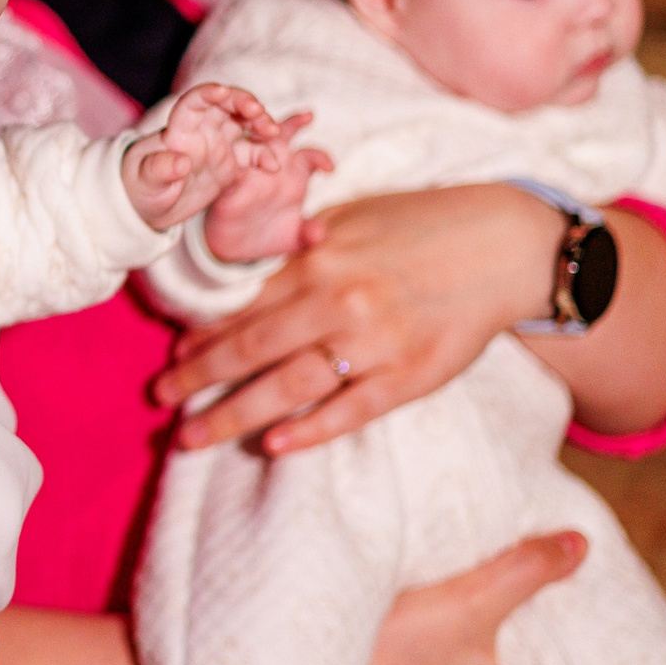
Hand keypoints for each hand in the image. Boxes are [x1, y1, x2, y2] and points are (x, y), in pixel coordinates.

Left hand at [123, 83, 285, 230]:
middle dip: (243, 102)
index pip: (193, 103)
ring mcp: (217, 145)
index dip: (208, 93)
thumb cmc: (141, 188)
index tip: (223, 92)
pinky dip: (264, 155)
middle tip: (258, 112)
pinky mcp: (230, 162)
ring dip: (260, 123)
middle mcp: (201, 131)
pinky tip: (273, 166)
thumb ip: (160, 170)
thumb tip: (181, 161)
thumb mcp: (146, 182)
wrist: (151, 206)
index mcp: (178, 130)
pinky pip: (252, 153)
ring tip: (273, 133)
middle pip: (225, 106)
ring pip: (244, 124)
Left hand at [153, 183, 563, 452]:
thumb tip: (237, 264)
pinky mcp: (410, 377)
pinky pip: (350, 411)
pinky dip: (310, 430)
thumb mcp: (350, 218)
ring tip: (192, 435)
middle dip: (198, 377)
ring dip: (234, 414)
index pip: (242, 303)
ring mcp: (374, 344)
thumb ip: (296, 244)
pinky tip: (272, 446)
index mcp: (317, 259)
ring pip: (288, 387)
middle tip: (160, 399)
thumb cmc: (420, 226)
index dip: (202, 332)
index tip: (171, 354)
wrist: (504, 248)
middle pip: (251, 350)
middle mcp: (339, 302)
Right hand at [201, 111, 333, 263]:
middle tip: (308, 116)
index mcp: (294, 174)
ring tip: (271, 129)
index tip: (330, 169)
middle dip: (294, 122)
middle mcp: (273, 165)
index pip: (310, 156)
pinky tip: (242, 154)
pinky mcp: (230, 179)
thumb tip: (320, 234)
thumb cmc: (269, 235)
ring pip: (254, 140)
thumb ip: (308, 234)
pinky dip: (235, 154)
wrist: (234, 247)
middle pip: (283, 135)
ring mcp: (250, 169)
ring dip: (262, 130)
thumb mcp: (293, 238)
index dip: (321, 157)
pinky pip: (231, 162)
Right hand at [366, 531, 587, 664]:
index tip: (567, 598)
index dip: (562, 636)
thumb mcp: (469, 598)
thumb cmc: (386, 647)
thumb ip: (528, 569)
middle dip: (520, 631)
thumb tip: (580, 546)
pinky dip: (452, 648)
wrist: (299, 662)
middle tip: (531, 583)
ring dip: (482, 638)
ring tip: (491, 590)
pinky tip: (448, 611)